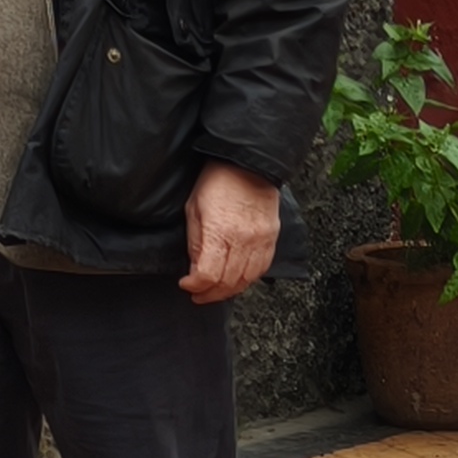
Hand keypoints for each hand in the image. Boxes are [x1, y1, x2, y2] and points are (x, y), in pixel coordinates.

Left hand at [182, 160, 281, 303]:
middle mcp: (243, 240)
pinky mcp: (271, 238)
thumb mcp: (193, 209)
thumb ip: (195, 243)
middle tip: (199, 294)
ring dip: (229, 290)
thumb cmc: (218, 181)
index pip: (208, 275)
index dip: (195, 285)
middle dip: (210, 293)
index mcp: (219, 232)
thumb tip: (195, 268)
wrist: (248, 163)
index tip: (186, 284)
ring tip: (217, 290)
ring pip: (247, 280)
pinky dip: (249, 279)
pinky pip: (262, 268)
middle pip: (227, 282)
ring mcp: (260, 240)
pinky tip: (238, 279)